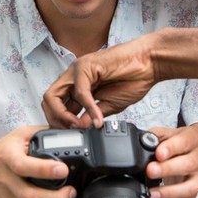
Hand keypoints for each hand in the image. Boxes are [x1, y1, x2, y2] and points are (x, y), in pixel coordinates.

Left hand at [42, 36, 157, 128]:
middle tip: (71, 131)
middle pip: (49, 100)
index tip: (72, 133)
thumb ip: (92, 115)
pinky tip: (97, 117)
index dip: (59, 122)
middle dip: (56, 119)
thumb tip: (80, 127)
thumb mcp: (109, 105)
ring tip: (79, 126)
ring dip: (64, 115)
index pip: (56, 105)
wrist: (149, 64)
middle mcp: (74, 77)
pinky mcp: (87, 66)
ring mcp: (78, 70)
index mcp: (78, 86)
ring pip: (54, 94)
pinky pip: (79, 91)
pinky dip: (87, 108)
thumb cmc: (133, 79)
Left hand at [143, 126, 197, 197]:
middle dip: (168, 169)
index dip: (171, 148)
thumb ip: (155, 136)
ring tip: (152, 194)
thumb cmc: (178, 143)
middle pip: (189, 164)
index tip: (159, 153)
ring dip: (170, 192)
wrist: (193, 154)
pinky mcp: (196, 192)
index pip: (185, 142)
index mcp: (193, 139)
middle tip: (150, 171)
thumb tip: (141, 143)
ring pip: (191, 187)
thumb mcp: (168, 134)